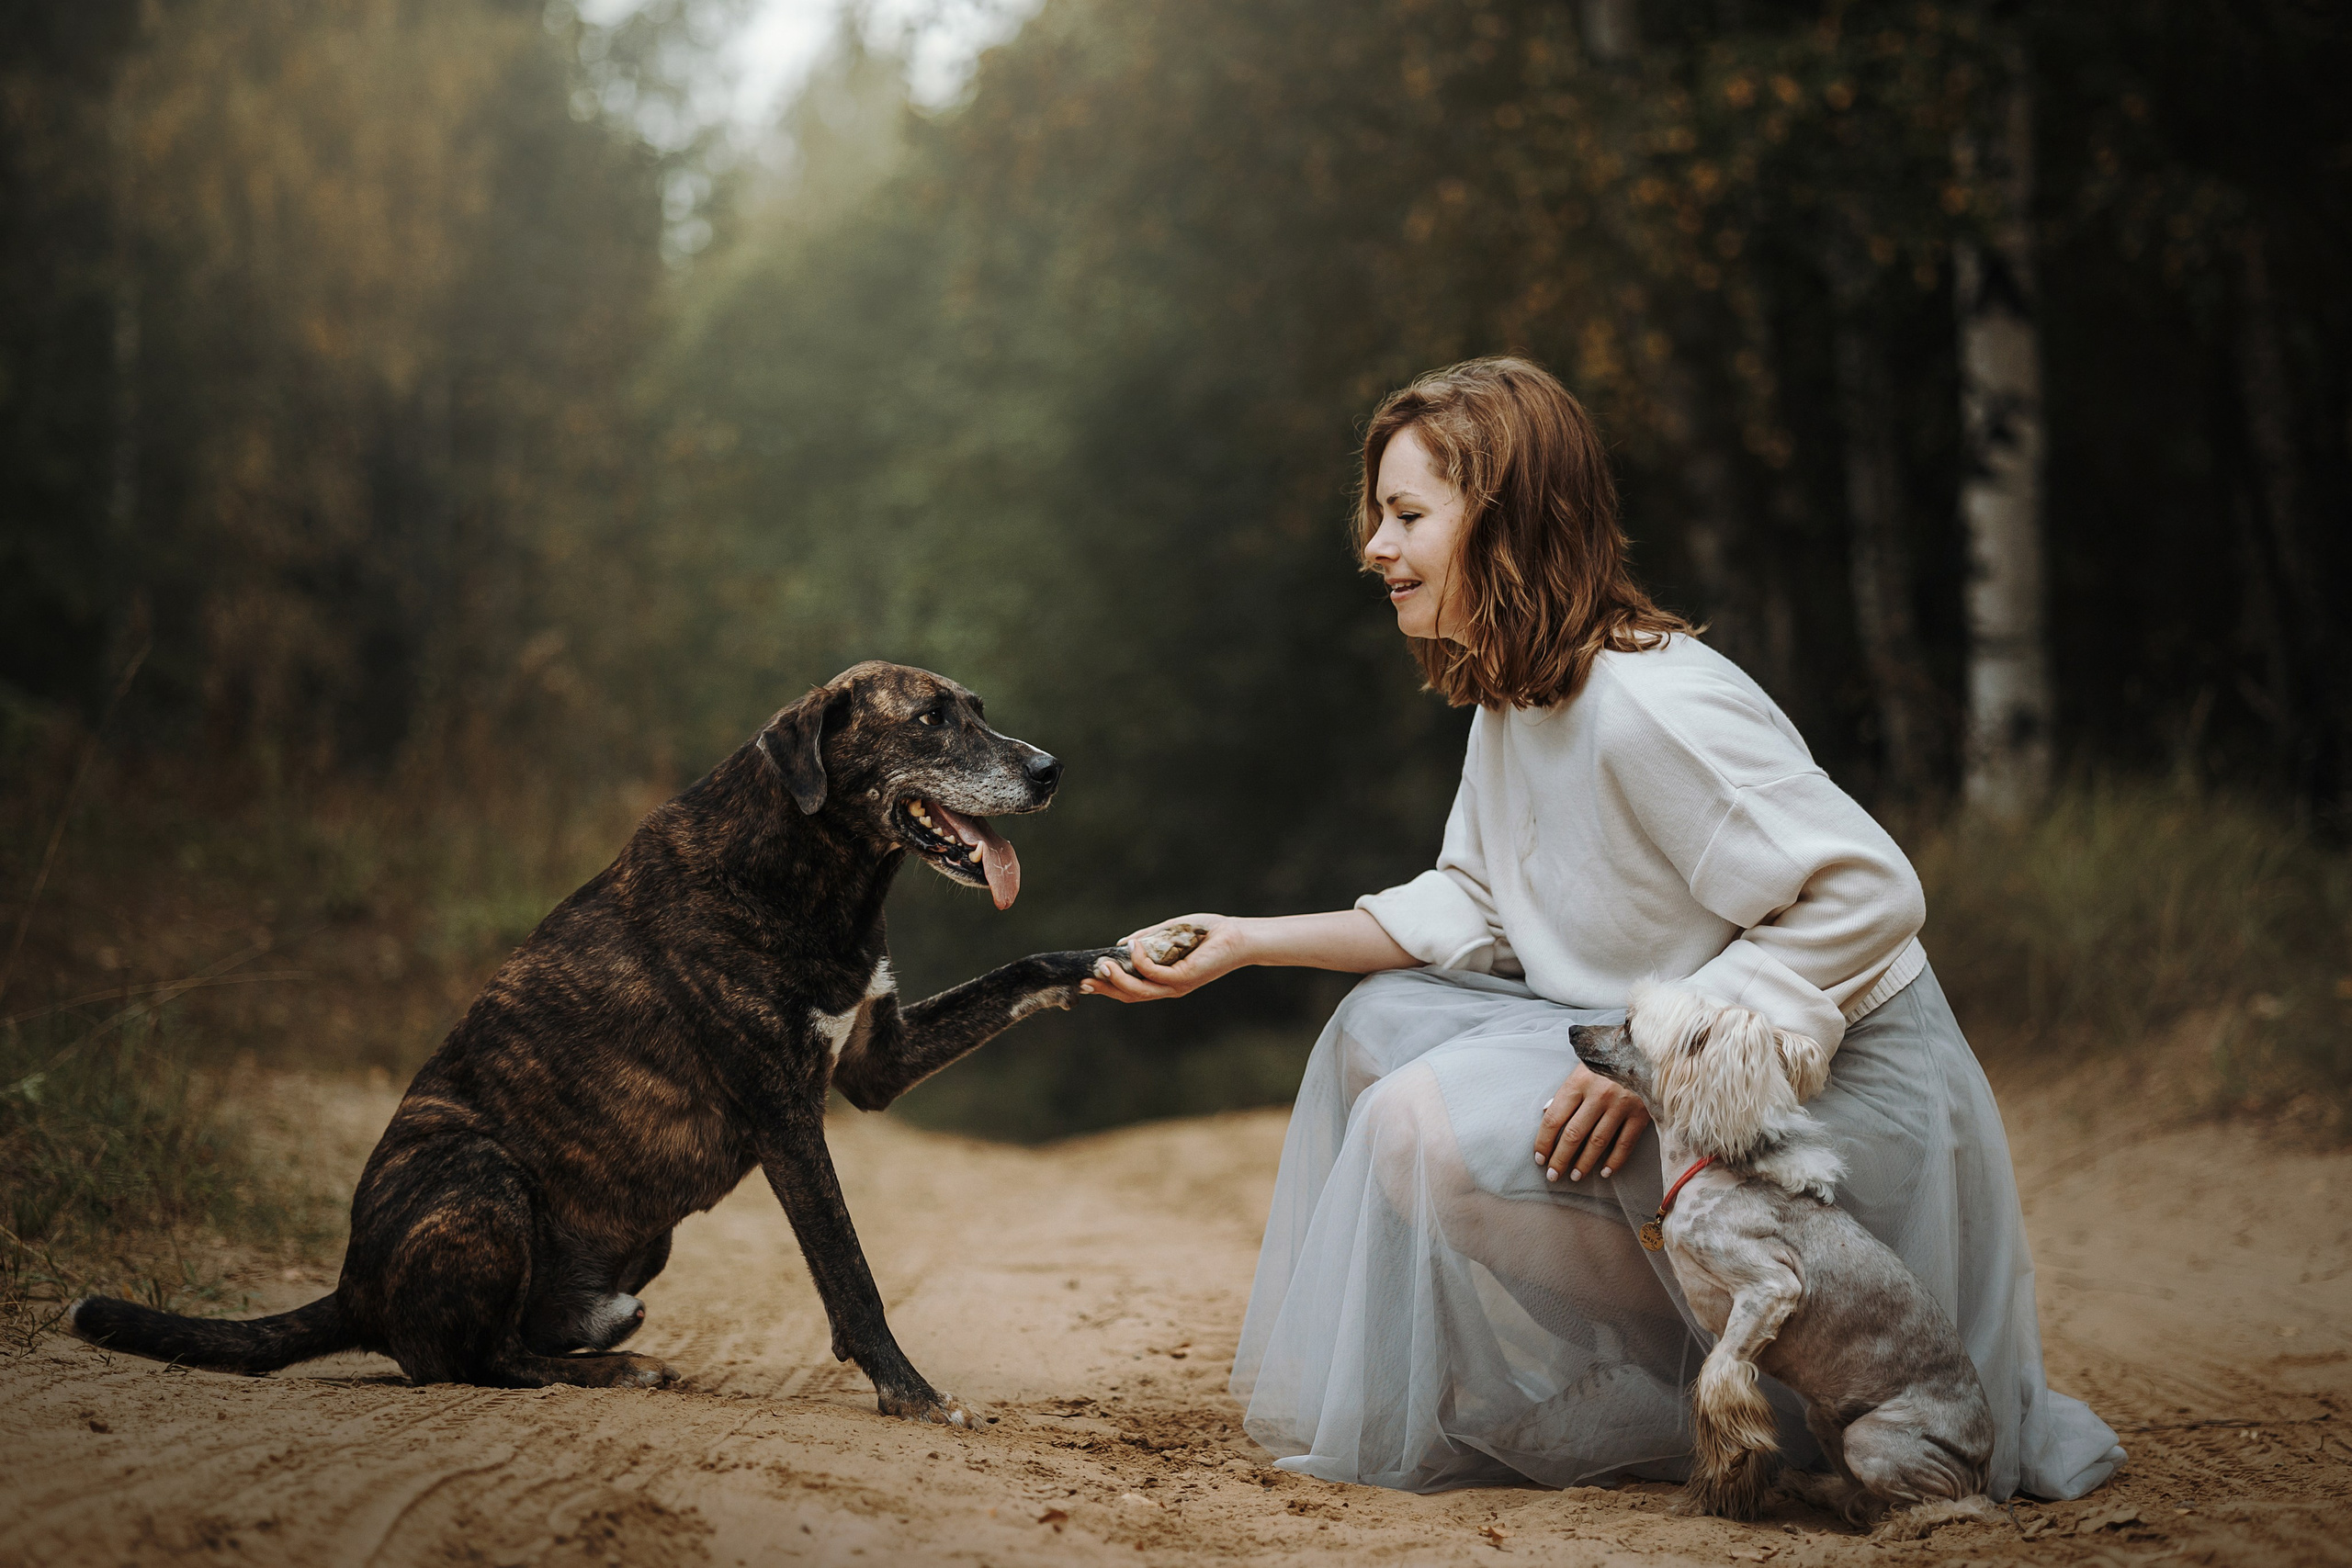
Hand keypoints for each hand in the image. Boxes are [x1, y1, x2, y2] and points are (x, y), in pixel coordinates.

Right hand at [1080, 914, 1245, 1002]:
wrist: (1238, 936)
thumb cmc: (1207, 933)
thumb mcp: (1169, 935)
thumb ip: (1147, 940)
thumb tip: (1122, 944)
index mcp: (1164, 981)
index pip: (1131, 990)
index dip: (1108, 988)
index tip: (1086, 980)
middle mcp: (1169, 987)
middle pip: (1131, 996)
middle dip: (1107, 989)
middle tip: (1086, 980)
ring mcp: (1177, 985)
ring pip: (1140, 991)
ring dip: (1119, 980)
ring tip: (1103, 965)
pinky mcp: (1186, 977)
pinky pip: (1156, 973)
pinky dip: (1140, 961)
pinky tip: (1134, 946)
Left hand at [1533, 1064, 1651, 1184]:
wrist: (1647, 1048)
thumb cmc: (1609, 1059)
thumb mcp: (1583, 1067)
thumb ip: (1566, 1091)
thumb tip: (1546, 1113)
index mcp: (1578, 1082)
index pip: (1554, 1118)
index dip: (1544, 1141)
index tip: (1540, 1157)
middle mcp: (1598, 1095)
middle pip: (1573, 1135)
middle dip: (1560, 1159)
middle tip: (1553, 1175)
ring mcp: (1620, 1105)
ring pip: (1597, 1143)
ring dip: (1584, 1164)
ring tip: (1575, 1176)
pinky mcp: (1641, 1114)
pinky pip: (1625, 1143)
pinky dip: (1615, 1161)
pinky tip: (1605, 1172)